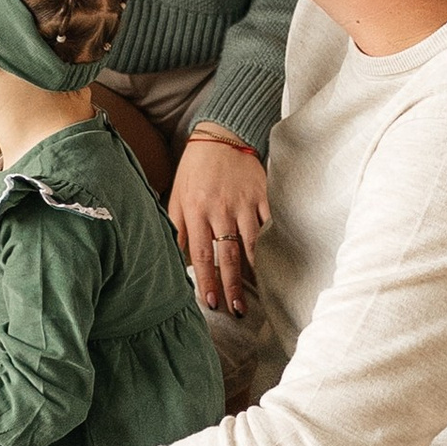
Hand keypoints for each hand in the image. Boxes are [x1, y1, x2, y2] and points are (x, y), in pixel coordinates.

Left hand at [171, 131, 270, 316]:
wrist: (222, 136)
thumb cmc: (195, 169)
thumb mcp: (177, 195)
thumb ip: (175, 226)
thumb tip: (172, 256)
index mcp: (196, 210)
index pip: (200, 253)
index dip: (206, 279)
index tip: (211, 302)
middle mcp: (220, 209)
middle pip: (227, 254)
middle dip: (231, 285)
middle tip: (237, 309)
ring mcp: (244, 202)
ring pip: (251, 244)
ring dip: (254, 272)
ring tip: (256, 294)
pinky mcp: (263, 196)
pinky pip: (268, 225)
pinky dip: (271, 245)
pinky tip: (274, 264)